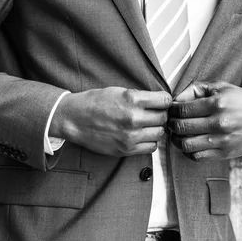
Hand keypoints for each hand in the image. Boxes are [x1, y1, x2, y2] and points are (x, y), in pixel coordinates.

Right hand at [50, 87, 171, 156]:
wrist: (75, 118)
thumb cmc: (96, 102)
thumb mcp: (120, 91)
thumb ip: (141, 97)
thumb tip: (160, 101)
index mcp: (132, 99)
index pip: (165, 101)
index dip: (165, 100)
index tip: (162, 101)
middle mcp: (133, 118)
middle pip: (163, 118)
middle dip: (161, 114)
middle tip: (154, 112)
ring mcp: (130, 136)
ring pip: (159, 133)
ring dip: (156, 128)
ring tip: (147, 124)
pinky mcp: (126, 149)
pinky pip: (151, 147)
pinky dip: (150, 141)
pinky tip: (142, 135)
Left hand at [168, 81, 241, 161]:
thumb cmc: (241, 100)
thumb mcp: (221, 87)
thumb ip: (196, 89)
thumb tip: (176, 99)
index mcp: (217, 103)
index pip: (182, 109)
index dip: (172, 109)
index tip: (171, 109)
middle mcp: (219, 122)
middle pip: (181, 127)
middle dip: (171, 124)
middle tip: (170, 121)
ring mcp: (222, 140)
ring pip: (186, 144)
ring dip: (176, 139)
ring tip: (177, 133)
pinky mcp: (224, 153)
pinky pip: (197, 157)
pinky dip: (187, 151)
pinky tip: (189, 143)